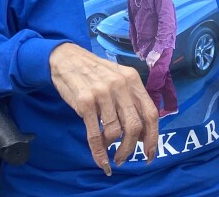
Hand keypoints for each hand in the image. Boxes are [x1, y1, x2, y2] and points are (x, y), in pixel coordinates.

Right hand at [49, 42, 157, 174]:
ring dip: (112, 148)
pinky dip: (99, 152)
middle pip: (134, 126)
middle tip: (123, 158)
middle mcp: (120, 85)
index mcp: (132, 79)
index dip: (152, 137)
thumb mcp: (118, 78)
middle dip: (130, 148)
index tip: (149, 154)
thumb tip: (142, 135)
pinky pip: (95, 134)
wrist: (66, 58)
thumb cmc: (94, 72)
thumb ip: (131, 101)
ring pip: (115, 131)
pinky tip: (101, 160)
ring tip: (107, 149)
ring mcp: (102, 93)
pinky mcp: (85, 102)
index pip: (150, 113)